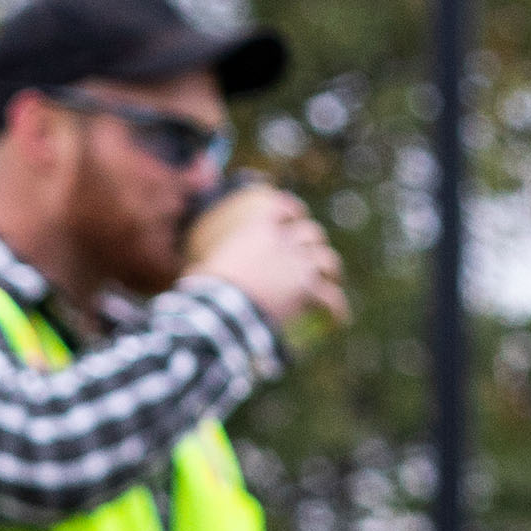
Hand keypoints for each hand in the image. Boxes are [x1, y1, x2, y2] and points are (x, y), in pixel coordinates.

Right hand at [182, 186, 349, 337]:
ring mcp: (298, 263)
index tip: (296, 216)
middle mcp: (283, 241)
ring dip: (331, 269)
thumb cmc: (204, 293)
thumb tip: (191, 275)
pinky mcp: (308, 288)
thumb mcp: (201, 270)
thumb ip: (206, 267)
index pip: (284, 210)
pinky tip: (339, 319)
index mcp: (258, 230)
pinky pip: (330, 297)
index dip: (293, 211)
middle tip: (314, 254)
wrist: (222, 308)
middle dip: (314, 242)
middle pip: (310, 234)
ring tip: (333, 279)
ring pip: (326, 260)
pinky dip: (336, 308)